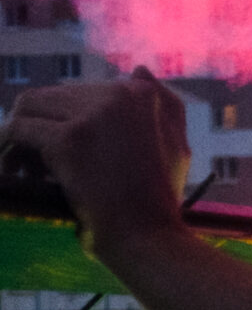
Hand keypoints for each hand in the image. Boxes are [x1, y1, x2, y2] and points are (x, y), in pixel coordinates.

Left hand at [0, 75, 192, 260]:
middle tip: (34, 168)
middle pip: (50, 97)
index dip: (64, 122)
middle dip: (38, 129)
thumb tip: (138, 70)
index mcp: (143, 95)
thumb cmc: (160, 200)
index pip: (80, 92)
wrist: (149, 239)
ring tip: (22, 168)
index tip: (58, 155)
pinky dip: (7, 150)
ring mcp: (94, 116)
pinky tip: (10, 173)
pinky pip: (18, 130)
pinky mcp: (69, 139)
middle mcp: (120, 96)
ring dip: (18, 135)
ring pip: (29, 106)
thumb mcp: (176, 147)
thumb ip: (164, 106)